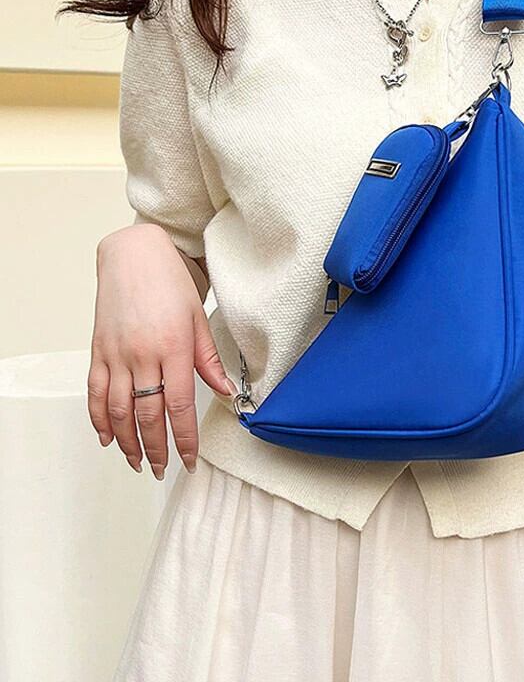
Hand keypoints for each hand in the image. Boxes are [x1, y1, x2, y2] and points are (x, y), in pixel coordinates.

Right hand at [87, 223, 236, 477]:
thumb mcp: (199, 319)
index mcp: (173, 348)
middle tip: (162, 470)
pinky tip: (108, 437)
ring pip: (117, 410)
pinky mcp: (98, 350)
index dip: (184, 439)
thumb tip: (227, 393)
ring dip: (127, 441)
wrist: (134, 256)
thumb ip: (209, 359)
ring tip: (137, 462)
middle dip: (155, 448)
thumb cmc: (171, 283)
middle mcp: (142, 355)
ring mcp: (116, 354)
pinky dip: (98, 418)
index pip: (179, 406)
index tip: (190, 461)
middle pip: (147, 414)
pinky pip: (94, 392)